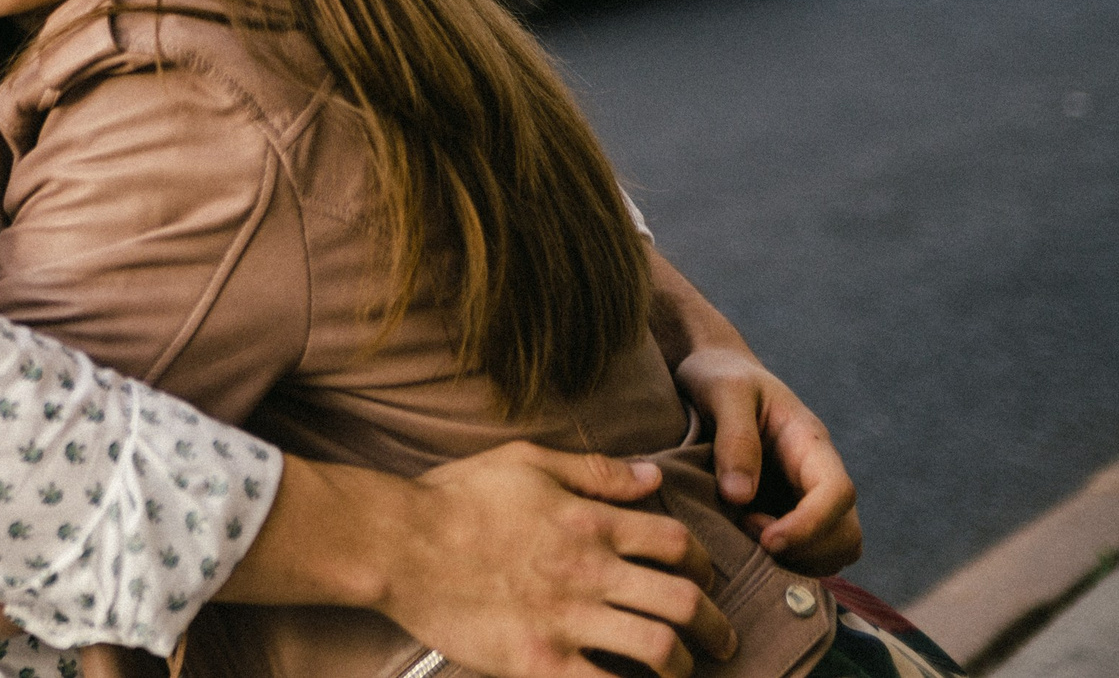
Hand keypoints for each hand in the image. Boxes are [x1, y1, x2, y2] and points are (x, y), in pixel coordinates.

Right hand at [224, 444, 735, 677]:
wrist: (397, 544)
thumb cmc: (455, 498)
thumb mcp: (526, 461)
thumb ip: (595, 470)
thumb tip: (654, 476)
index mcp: (587, 520)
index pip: (676, 543)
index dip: (705, 564)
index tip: (706, 578)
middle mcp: (587, 570)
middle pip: (683, 601)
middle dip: (715, 625)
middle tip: (720, 638)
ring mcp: (566, 620)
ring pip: (660, 650)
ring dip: (685, 665)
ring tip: (684, 670)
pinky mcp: (540, 663)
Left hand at [673, 347, 862, 574]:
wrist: (712, 372)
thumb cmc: (719, 375)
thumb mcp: (723, 391)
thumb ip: (734, 438)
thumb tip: (740, 496)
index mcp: (810, 442)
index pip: (837, 493)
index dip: (811, 525)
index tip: (768, 539)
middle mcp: (817, 474)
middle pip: (846, 532)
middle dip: (805, 549)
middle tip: (747, 533)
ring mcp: (805, 496)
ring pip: (834, 550)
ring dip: (797, 560)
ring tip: (744, 536)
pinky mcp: (786, 512)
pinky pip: (806, 553)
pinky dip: (785, 562)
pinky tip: (743, 544)